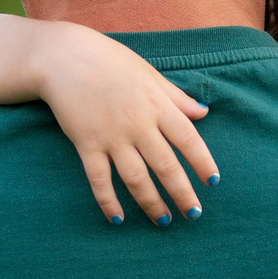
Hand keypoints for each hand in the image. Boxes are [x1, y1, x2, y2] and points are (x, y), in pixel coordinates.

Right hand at [34, 29, 221, 225]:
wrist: (63, 57)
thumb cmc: (110, 62)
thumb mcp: (149, 74)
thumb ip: (176, 97)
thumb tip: (204, 111)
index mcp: (157, 104)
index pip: (188, 139)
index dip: (203, 162)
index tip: (213, 182)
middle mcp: (138, 124)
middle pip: (166, 165)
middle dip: (182, 193)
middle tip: (193, 214)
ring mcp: (111, 136)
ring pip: (136, 178)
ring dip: (151, 202)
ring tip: (163, 220)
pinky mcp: (86, 144)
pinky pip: (100, 179)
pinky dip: (108, 201)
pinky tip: (118, 219)